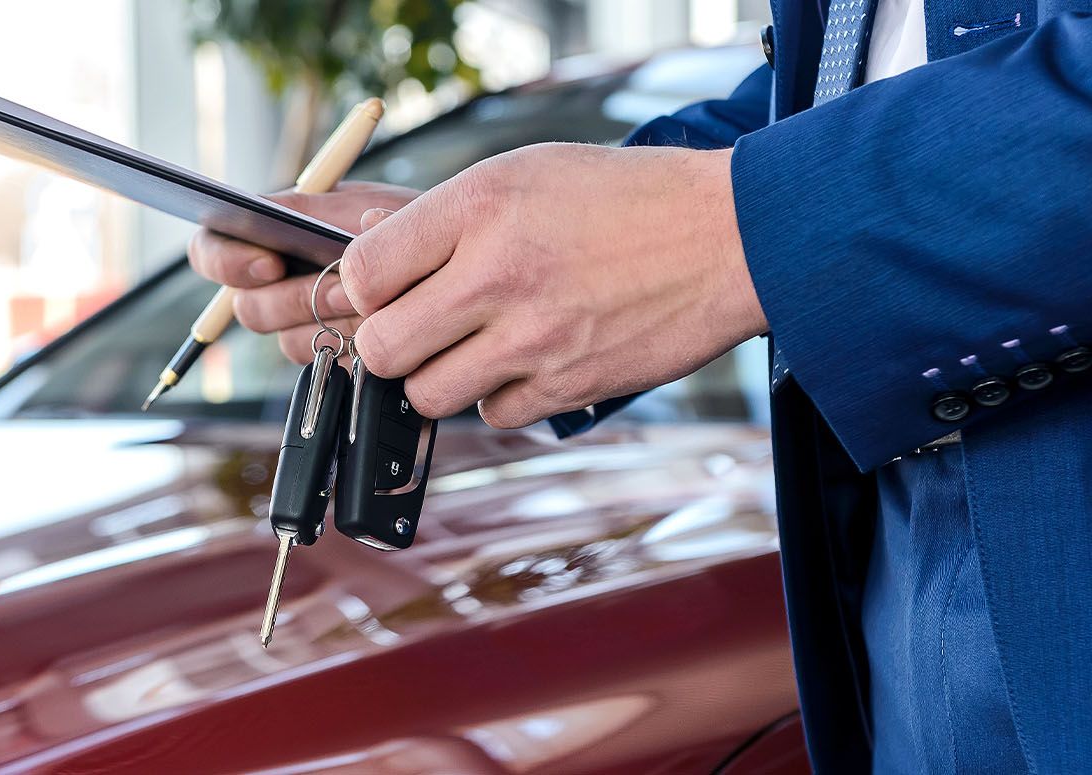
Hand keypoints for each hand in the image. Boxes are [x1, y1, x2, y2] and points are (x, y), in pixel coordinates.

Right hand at [187, 181, 421, 362]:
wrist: (459, 260)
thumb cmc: (407, 222)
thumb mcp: (360, 204)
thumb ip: (312, 212)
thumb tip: (270, 214)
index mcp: (270, 235)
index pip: (210, 249)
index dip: (226, 262)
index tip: (269, 264)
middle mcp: (277, 281)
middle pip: (245, 308)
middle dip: (293, 299)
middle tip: (339, 289)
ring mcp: (302, 322)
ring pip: (286, 341)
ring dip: (327, 323)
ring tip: (368, 304)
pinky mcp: (330, 355)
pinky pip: (321, 366)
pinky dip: (348, 349)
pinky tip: (375, 330)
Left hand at [339, 143, 766, 427]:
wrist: (729, 236)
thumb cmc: (622, 198)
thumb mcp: (525, 173)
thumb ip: (442, 218)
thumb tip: (366, 255)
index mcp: (478, 207)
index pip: (362, 272)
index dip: (364, 287)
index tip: (386, 286)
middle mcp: (497, 274)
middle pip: (381, 348)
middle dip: (390, 344)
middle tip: (418, 328)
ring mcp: (533, 339)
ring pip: (428, 394)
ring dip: (440, 376)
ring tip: (475, 343)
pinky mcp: (567, 387)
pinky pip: (493, 414)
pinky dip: (501, 396)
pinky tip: (532, 358)